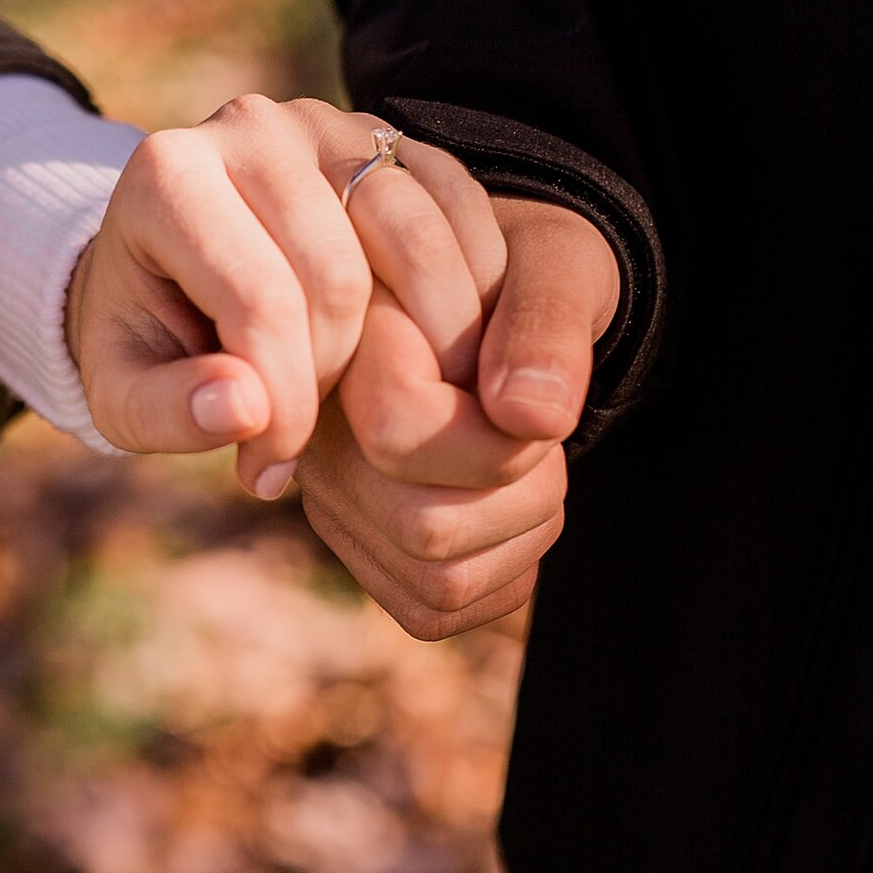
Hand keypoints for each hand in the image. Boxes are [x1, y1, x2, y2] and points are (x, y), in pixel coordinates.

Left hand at [68, 96, 498, 501]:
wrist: (167, 271)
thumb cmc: (144, 342)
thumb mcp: (123, 395)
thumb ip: (169, 411)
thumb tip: (244, 411)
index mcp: (170, 176)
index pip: (261, 302)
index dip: (281, 406)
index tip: (267, 471)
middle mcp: (252, 127)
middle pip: (340, 277)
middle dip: (336, 383)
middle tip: (309, 444)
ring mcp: (330, 125)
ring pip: (413, 243)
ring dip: (420, 348)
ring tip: (382, 413)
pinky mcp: (390, 140)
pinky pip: (459, 216)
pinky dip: (465, 301)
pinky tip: (433, 369)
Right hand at [297, 195, 618, 640]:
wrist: (499, 302)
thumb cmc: (529, 273)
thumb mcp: (559, 262)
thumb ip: (547, 320)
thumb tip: (532, 419)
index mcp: (341, 344)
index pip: (401, 432)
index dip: (498, 437)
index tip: (524, 396)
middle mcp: (313, 431)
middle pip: (427, 529)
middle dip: (527, 490)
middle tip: (538, 433)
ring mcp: (330, 498)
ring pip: (439, 580)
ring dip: (526, 530)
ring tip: (526, 462)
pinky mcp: (359, 549)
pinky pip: (437, 611)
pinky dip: (506, 574)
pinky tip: (510, 510)